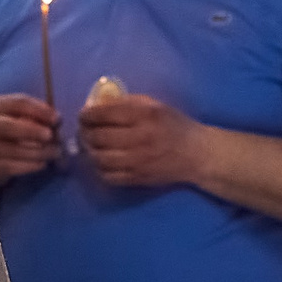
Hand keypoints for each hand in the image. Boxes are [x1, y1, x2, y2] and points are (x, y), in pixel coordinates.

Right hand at [0, 94, 61, 184]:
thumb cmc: (9, 130)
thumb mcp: (17, 115)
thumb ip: (35, 116)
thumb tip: (57, 122)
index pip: (18, 103)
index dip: (39, 110)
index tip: (57, 118)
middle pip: (8, 126)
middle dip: (32, 130)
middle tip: (51, 135)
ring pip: (12, 149)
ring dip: (37, 152)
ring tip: (54, 152)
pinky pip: (11, 167)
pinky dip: (29, 166)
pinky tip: (42, 164)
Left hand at [79, 92, 201, 190]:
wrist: (198, 155)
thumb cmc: (174, 125)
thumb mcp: (155, 106)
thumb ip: (126, 103)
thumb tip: (96, 105)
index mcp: (145, 115)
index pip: (105, 113)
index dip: (88, 114)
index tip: (83, 115)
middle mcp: (141, 137)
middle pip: (99, 137)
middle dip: (85, 133)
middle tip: (84, 131)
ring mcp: (139, 161)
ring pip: (100, 158)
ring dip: (90, 151)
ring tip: (91, 146)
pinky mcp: (138, 178)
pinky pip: (108, 176)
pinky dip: (99, 169)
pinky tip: (102, 161)